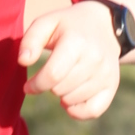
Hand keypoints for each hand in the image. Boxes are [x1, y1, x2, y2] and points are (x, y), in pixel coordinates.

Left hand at [20, 0, 121, 119]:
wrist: (105, 26)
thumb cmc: (68, 27)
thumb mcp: (47, 23)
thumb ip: (31, 40)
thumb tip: (23, 61)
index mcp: (77, 42)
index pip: (52, 75)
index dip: (36, 85)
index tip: (28, 85)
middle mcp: (95, 59)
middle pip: (59, 90)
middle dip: (49, 86)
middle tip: (53, 74)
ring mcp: (106, 74)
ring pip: (72, 101)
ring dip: (61, 95)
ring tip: (64, 79)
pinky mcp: (112, 86)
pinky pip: (92, 112)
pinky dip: (77, 111)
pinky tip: (72, 98)